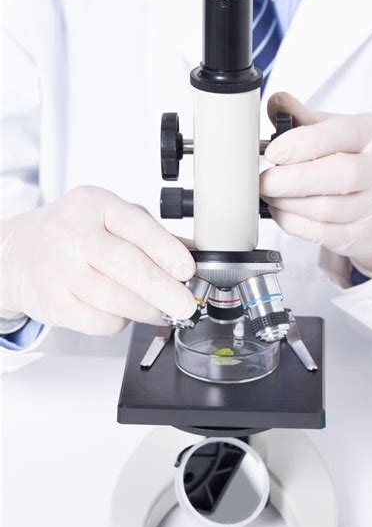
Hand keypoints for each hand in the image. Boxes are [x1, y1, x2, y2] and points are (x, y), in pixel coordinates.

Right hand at [0, 186, 196, 334]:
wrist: (17, 252)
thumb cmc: (73, 233)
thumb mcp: (110, 218)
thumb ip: (152, 234)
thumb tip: (197, 255)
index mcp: (95, 204)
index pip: (137, 226)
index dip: (167, 250)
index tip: (189, 271)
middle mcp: (73, 232)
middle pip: (125, 264)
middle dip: (163, 289)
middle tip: (185, 305)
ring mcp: (59, 268)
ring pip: (113, 298)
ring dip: (145, 310)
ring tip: (159, 310)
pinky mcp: (52, 301)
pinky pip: (97, 321)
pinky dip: (119, 322)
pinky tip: (122, 312)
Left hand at [260, 93, 371, 275]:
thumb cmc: (356, 160)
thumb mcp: (338, 131)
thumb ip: (305, 118)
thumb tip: (275, 102)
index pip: (339, 135)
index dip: (300, 144)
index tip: (272, 152)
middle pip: (340, 176)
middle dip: (293, 180)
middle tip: (265, 180)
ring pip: (328, 209)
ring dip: (288, 203)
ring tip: (270, 194)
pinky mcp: (362, 235)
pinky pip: (322, 233)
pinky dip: (293, 222)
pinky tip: (281, 210)